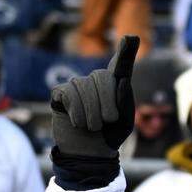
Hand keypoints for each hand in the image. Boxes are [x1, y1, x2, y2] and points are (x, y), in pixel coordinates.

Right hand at [50, 35, 138, 159]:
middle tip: (108, 121)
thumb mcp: (125, 121)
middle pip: (102, 77)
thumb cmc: (110, 135)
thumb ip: (125, 100)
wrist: (89, 153)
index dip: (126, 50)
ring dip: (91, 112)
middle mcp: (97, 80)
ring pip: (84, 86)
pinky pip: (69, 94)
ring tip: (93, 127)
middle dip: (107, 101)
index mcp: (117, 84)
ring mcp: (78, 84)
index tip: (130, 38)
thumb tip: (121, 79)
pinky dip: (76, 112)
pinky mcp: (61, 93)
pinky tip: (78, 122)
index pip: (122, 63)